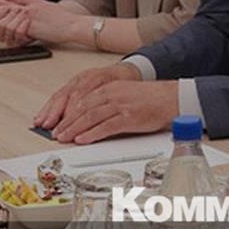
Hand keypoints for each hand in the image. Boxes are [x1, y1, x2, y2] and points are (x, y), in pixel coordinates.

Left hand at [0, 0, 86, 45]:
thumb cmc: (66, 22)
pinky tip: (14, 38)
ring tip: (7, 36)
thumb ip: (37, 13)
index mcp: (35, 2)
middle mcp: (30, 5)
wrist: (74, 25)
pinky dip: (12, 36)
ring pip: (6, 20)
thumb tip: (26, 20)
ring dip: (3, 30)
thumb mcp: (50, 11)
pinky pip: (13, 30)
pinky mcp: (30, 23)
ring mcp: (29, 13)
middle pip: (4, 5)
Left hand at [49, 80, 177, 144]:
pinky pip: (106, 127)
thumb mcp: (126, 95)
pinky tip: (82, 139)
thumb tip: (91, 118)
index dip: (68, 113)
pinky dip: (91, 134)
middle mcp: (113, 95)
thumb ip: (109, 103)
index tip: (59, 123)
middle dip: (67, 122)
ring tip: (64, 138)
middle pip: (83, 109)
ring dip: (75, 129)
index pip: (83, 100)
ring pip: (91, 117)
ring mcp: (121, 106)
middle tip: (56, 133)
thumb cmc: (152, 99)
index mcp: (111, 88)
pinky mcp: (129, 118)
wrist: (172, 98)